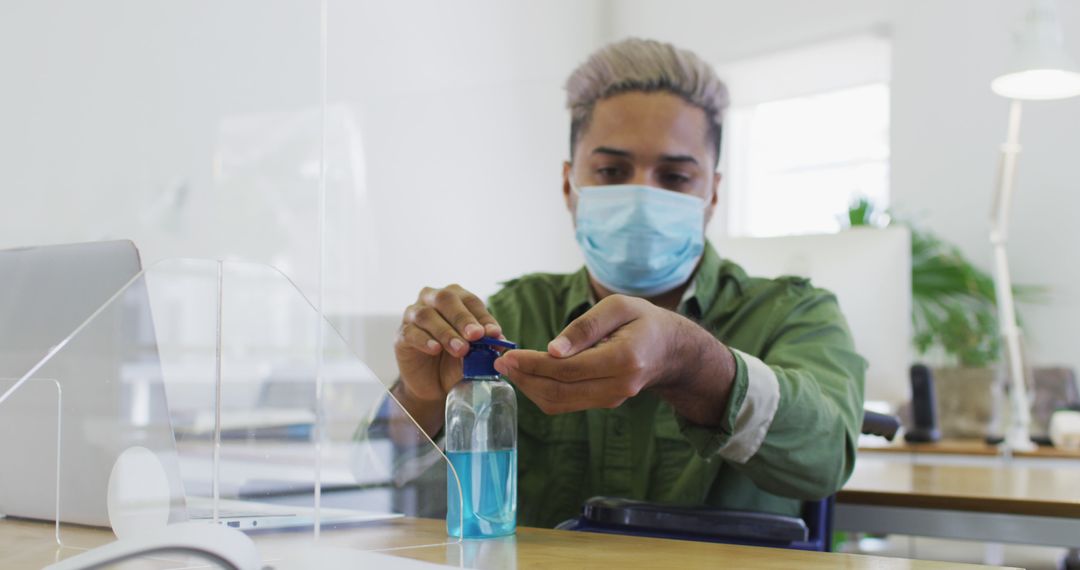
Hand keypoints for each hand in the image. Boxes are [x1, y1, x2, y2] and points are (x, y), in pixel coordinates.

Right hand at [394, 284, 502, 403]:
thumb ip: (486, 346)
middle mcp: (432, 299)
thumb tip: (501, 341)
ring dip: (446, 332)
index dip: (483, 316)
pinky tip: (435, 349)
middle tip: (476, 336)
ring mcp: (413, 315)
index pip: (470, 301)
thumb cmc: (456, 361)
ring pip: (427, 315)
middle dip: (463, 318)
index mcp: (454, 298)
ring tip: (460, 349)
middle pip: (446, 299)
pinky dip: (424, 340)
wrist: (433, 384)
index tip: (494, 333)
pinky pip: (411, 333)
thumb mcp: (475, 354)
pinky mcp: (401, 335)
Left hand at [494, 294, 729, 416]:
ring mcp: (612, 398)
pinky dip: (542, 391)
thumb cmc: (643, 320)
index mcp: (624, 360)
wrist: (671, 349)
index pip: (568, 369)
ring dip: (530, 387)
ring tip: (509, 368)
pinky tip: (528, 374)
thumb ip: (585, 326)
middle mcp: (618, 385)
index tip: (508, 354)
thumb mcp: (619, 306)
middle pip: (559, 392)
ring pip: (559, 403)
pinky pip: (566, 403)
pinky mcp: (604, 402)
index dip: (534, 364)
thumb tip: (552, 350)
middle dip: (525, 379)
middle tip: (500, 362)